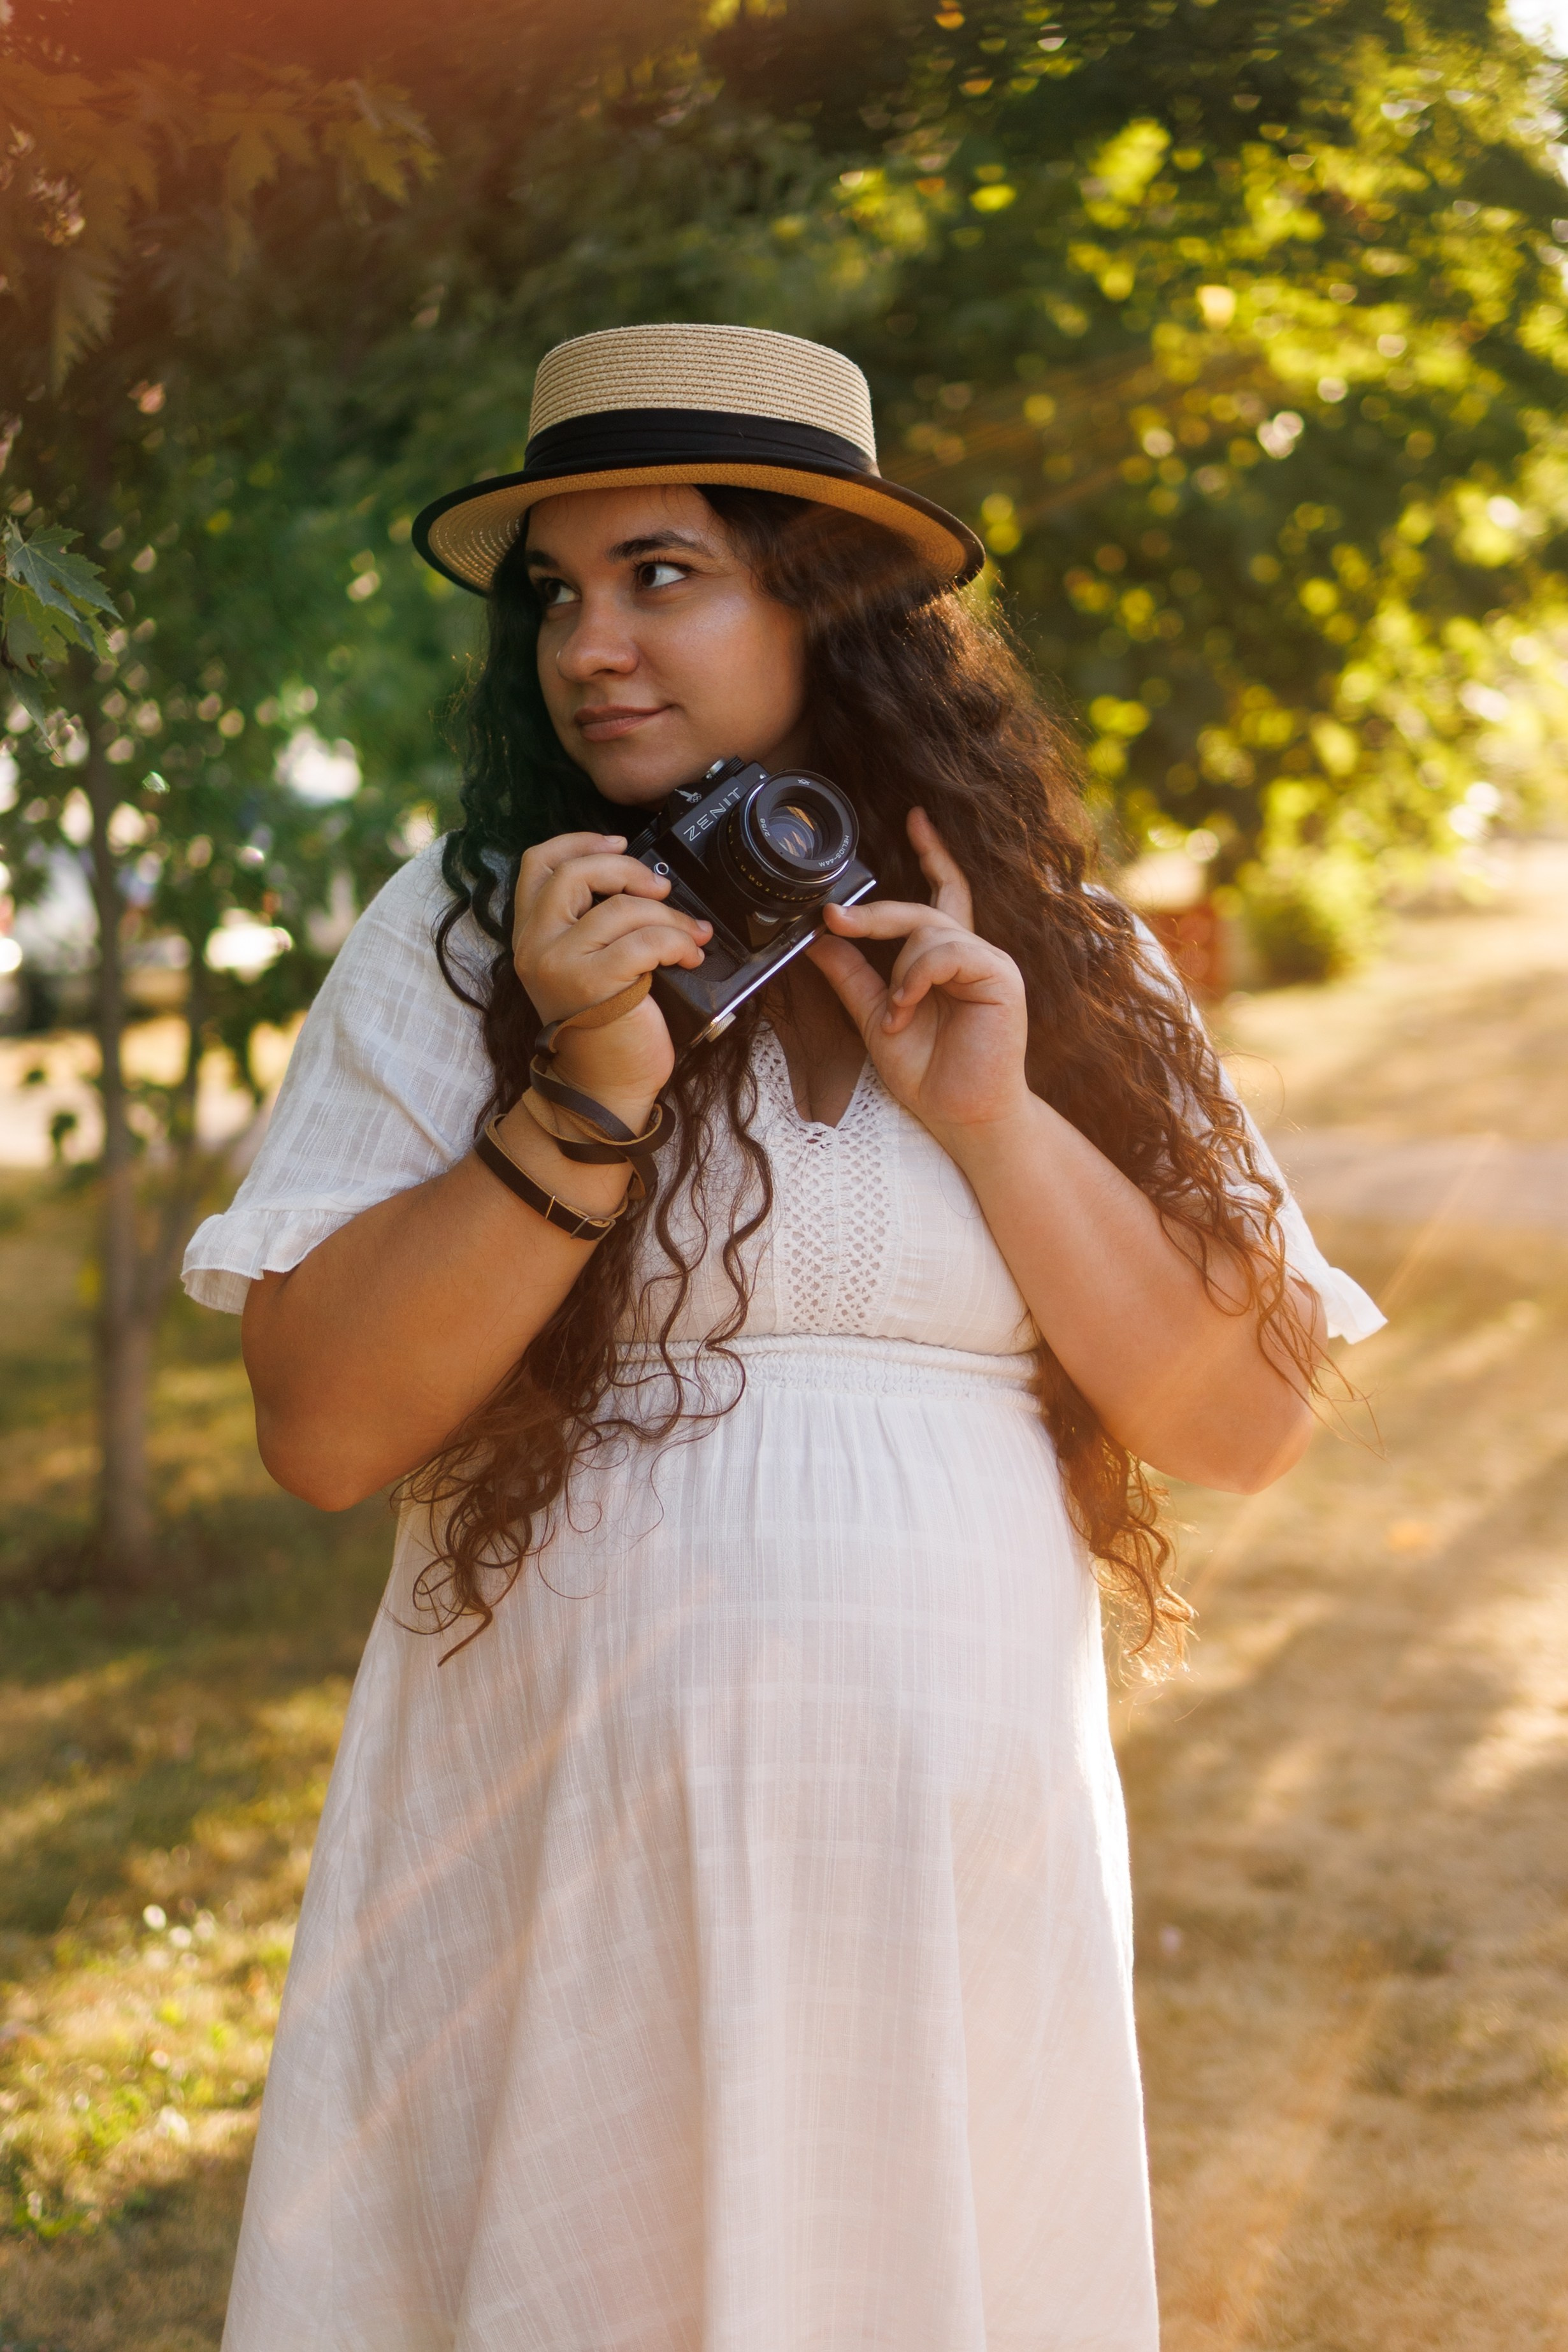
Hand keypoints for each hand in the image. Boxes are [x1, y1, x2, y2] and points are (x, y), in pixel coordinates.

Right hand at [511, 831, 709, 1123]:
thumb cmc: (607, 1029)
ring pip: (622, 907)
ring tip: (691, 938)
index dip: (580, 841)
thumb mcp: (588, 965)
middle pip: (577, 871)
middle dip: (630, 869)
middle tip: (663, 891)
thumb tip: (646, 881)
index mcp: (531, 934)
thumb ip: (594, 923)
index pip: (538, 863)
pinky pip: (645, 940)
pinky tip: (690, 956)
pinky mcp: (593, 984)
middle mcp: (535, 945)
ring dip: (671, 917)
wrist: (604, 1089)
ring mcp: (559, 963)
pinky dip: (678, 942)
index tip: (621, 841)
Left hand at [806, 808, 1030, 1139]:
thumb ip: (851, 974)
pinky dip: (916, 980)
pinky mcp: (1000, 976)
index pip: (943, 892)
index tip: (914, 819)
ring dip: (899, 973)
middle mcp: (970, 954)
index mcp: (946, 960)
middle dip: (875, 913)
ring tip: (896, 1014)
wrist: (961, 1114)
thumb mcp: (874, 1016)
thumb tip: (817, 939)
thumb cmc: (929, 1072)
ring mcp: (988, 962)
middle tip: (835, 918)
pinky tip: (908, 1010)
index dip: (932, 854)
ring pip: (928, 931)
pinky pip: (945, 952)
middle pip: (922, 906)